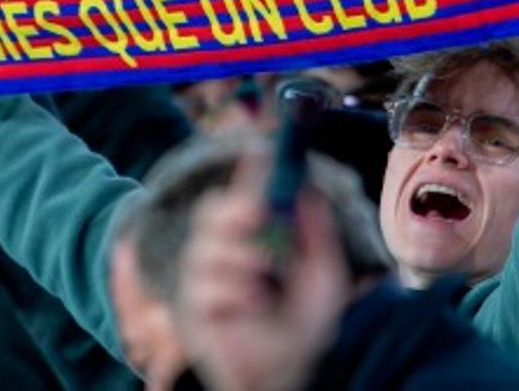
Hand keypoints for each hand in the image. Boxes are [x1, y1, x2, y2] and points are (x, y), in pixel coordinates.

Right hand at [179, 150, 349, 390]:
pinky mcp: (194, 307)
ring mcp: (206, 278)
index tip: (260, 149)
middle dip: (234, 208)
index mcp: (255, 239)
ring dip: (241, 260)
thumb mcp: (324, 275)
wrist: (287, 372)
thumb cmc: (305, 325)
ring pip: (206, 247)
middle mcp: (225, 252)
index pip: (246, 194)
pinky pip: (205, 286)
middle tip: (258, 214)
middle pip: (212, 211)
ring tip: (264, 282)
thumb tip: (308, 190)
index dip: (249, 171)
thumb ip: (317, 233)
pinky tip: (248, 308)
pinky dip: (234, 294)